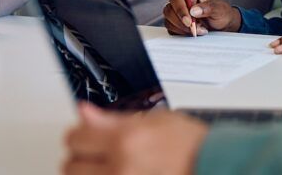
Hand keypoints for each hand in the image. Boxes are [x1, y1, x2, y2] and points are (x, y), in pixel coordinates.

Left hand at [63, 102, 207, 174]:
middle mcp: (119, 167)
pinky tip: (116, 171)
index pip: (75, 137)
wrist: (210, 164)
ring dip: (88, 172)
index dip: (81, 133)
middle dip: (82, 156)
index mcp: (125, 140)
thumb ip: (112, 119)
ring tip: (110, 166)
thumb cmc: (190, 144)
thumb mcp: (154, 119)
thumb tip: (84, 112)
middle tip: (99, 152)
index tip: (88, 134)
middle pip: (70, 164)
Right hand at [163, 0, 240, 35]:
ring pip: (169, 21)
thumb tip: (193, 10)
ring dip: (183, 29)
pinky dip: (182, 33)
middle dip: (181, 22)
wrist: (223, 24)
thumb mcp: (219, 9)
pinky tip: (195, 33)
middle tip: (195, 29)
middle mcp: (181, 1)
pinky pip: (171, 29)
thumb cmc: (221, 12)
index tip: (189, 21)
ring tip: (200, 30)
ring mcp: (177, 13)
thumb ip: (208, 8)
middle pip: (169, 10)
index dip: (180, 9)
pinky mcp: (176, 24)